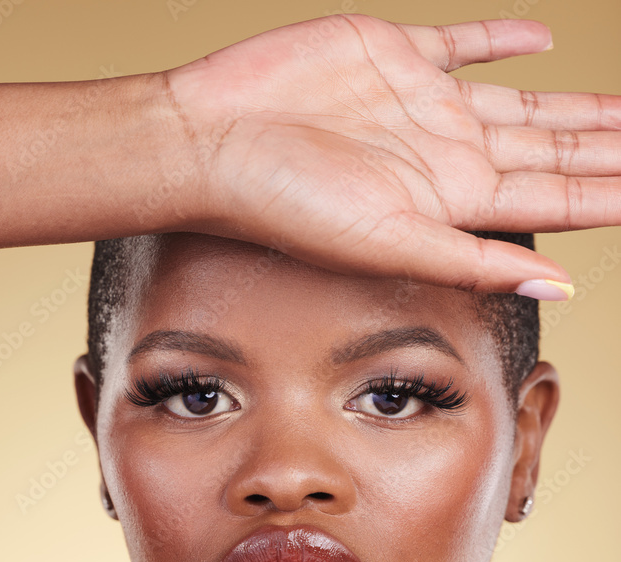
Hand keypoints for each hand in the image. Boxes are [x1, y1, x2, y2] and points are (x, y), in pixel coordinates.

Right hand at [166, 14, 620, 291]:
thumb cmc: (284, 204)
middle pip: (551, 150)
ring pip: (525, 102)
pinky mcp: (395, 53)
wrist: (214, 141)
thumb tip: (561, 288)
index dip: (609, 194)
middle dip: (608, 149)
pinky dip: (503, 39)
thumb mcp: (388, 242)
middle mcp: (447, 154)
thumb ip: (474, 262)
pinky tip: (543, 42)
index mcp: (452, 202)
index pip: (555, 199)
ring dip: (578, 104)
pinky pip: (465, 43)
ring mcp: (425, 103)